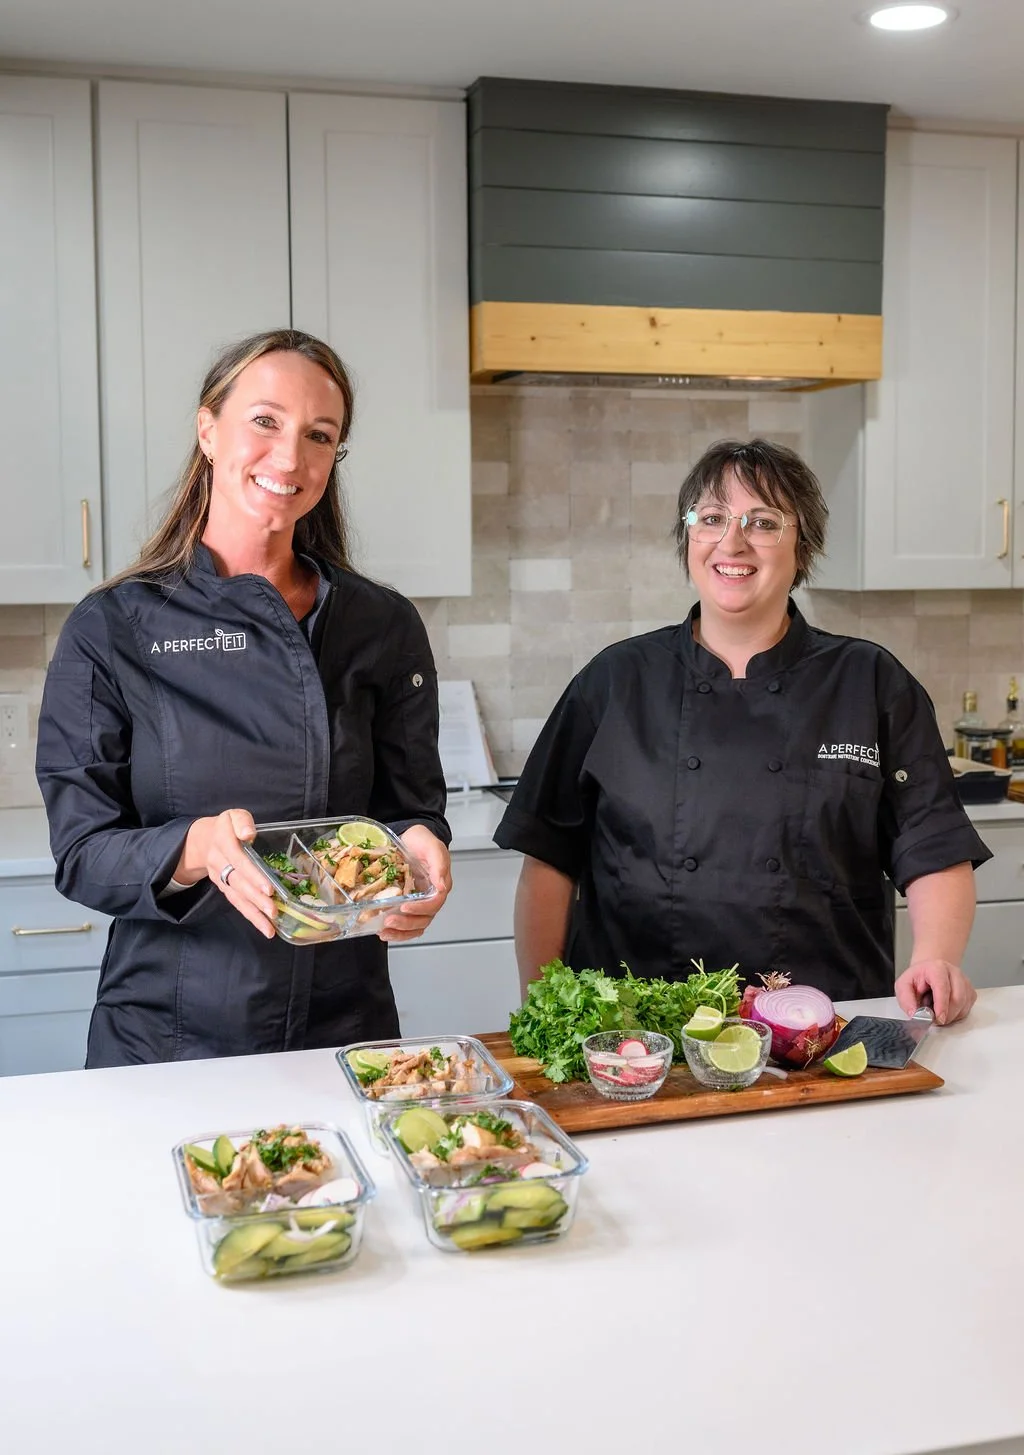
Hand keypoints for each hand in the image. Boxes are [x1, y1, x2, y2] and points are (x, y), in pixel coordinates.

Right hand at [178, 809, 277, 939]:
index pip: (238, 860)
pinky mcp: (223, 888)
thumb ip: (242, 821)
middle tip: (273, 911)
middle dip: (255, 898)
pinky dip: (250, 916)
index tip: (268, 888)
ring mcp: (219, 877)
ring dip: (253, 913)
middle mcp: (219, 862)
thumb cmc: (228, 826)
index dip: (253, 875)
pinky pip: (236, 903)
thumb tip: (248, 833)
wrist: (203, 839)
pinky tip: (265, 928)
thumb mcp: (234, 815)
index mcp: (223, 841)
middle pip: (238, 882)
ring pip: (236, 897)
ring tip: (270, 928)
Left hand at [378, 825, 451, 943]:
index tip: (405, 907)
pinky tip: (384, 932)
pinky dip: (396, 931)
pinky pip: (405, 923)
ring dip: (400, 932)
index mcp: (440, 884)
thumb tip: (442, 886)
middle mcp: (430, 896)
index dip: (420, 909)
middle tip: (389, 920)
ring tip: (384, 932)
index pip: (434, 904)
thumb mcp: (431, 846)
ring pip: (415, 926)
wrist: (409, 836)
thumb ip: (439, 864)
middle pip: (423, 919)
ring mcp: (418, 902)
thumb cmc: (421, 840)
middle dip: (406, 923)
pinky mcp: (406, 903)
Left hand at [895, 960, 976, 1024]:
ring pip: (963, 1005)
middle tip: (935, 1020)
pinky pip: (967, 1009)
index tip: (939, 1018)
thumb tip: (914, 1014)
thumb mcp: (904, 985)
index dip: (941, 1004)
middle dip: (946, 1014)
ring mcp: (964, 982)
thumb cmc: (918, 978)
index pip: (942, 987)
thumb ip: (906, 999)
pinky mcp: (970, 992)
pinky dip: (956, 1015)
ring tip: (937, 1011)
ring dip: (951, 1016)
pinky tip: (946, 1010)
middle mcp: (954, 973)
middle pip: (957, 998)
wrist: (930, 971)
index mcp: (936, 968)